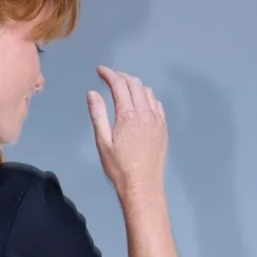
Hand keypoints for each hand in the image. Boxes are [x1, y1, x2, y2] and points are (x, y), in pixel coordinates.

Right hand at [87, 67, 167, 195]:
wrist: (143, 185)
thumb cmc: (119, 167)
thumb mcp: (103, 142)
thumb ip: (98, 115)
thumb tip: (93, 93)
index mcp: (128, 115)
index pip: (119, 85)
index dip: (108, 74)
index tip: (100, 70)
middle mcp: (145, 112)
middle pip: (134, 84)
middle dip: (121, 76)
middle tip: (110, 77)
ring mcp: (157, 119)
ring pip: (147, 92)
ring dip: (135, 85)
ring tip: (124, 88)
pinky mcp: (163, 127)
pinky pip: (157, 104)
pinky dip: (147, 97)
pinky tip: (140, 102)